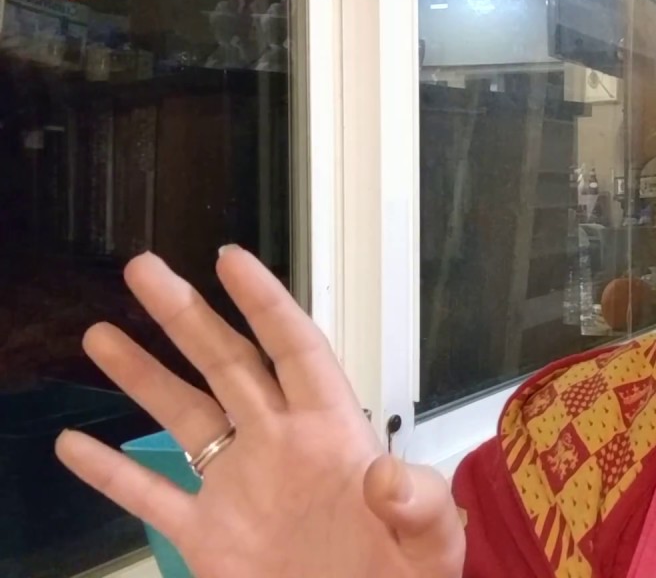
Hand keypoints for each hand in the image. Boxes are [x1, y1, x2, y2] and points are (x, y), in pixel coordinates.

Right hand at [54, 248, 464, 577]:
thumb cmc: (406, 575)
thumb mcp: (432, 538)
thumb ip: (416, 501)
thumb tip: (384, 476)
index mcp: (334, 433)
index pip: (296, 351)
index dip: (265, 304)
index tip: (229, 260)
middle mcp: (280, 446)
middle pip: (229, 366)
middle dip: (189, 316)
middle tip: (144, 269)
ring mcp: (241, 489)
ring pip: (185, 418)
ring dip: (144, 376)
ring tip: (101, 332)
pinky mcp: (210, 539)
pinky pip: (153, 498)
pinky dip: (111, 474)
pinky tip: (73, 444)